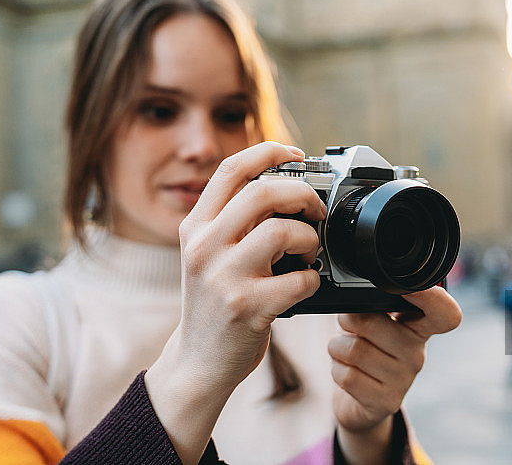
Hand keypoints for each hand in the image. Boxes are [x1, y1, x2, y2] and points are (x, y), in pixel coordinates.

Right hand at [145, 141, 325, 461]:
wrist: (198, 361)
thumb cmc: (213, 302)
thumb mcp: (208, 254)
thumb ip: (233, 221)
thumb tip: (285, 187)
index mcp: (196, 227)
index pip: (231, 170)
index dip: (269, 152)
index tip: (297, 155)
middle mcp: (205, 247)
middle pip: (263, 192)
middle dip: (302, 194)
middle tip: (315, 209)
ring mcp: (224, 277)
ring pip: (282, 232)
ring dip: (309, 238)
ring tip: (309, 252)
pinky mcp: (246, 308)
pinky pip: (299, 280)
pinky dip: (313, 279)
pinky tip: (306, 284)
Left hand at [328, 287, 460, 463]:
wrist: (360, 403)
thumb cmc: (366, 352)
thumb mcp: (374, 325)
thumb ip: (373, 307)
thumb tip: (357, 296)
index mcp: (418, 327)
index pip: (444, 313)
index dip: (432, 298)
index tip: (410, 289)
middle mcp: (417, 353)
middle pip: (370, 322)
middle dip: (346, 322)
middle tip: (349, 329)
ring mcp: (404, 379)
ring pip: (354, 350)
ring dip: (337, 348)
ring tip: (345, 352)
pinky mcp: (387, 401)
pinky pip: (347, 376)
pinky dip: (337, 370)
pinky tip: (346, 372)